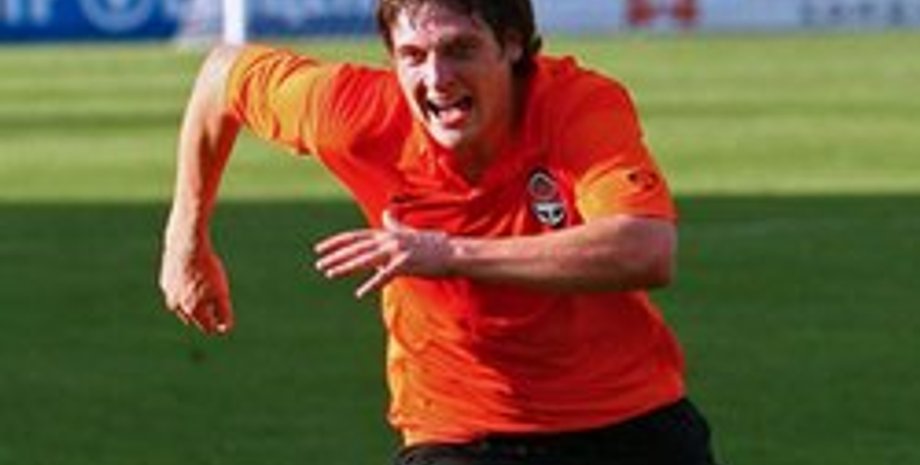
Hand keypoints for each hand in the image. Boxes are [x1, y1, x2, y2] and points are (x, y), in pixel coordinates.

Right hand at [159, 242, 233, 334]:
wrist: (187, 245)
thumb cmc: (208, 269)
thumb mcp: (221, 292)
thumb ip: (224, 312)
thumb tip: (224, 330)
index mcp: (192, 310)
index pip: (207, 328)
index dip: (218, 323)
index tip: (225, 313)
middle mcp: (177, 306)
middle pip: (195, 318)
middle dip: (206, 312)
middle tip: (214, 295)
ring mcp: (169, 293)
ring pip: (183, 306)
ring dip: (194, 301)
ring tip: (204, 285)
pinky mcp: (165, 282)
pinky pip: (177, 290)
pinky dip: (185, 287)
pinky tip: (192, 276)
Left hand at [314, 210, 453, 297]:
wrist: (452, 252)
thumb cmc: (432, 244)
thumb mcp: (409, 231)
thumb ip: (394, 224)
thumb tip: (385, 213)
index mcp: (387, 234)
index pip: (355, 237)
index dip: (336, 242)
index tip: (320, 248)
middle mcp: (388, 240)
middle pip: (356, 248)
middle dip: (335, 256)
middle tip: (319, 264)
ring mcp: (396, 251)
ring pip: (365, 260)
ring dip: (346, 267)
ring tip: (330, 273)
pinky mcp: (405, 264)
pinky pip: (384, 276)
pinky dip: (372, 284)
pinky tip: (360, 292)